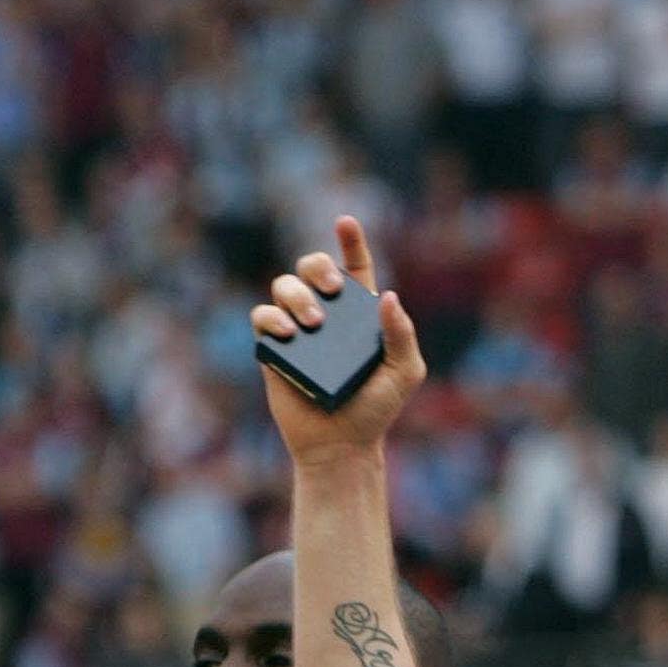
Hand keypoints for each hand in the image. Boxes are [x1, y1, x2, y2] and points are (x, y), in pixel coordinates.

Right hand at [250, 217, 425, 467]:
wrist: (342, 443)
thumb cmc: (377, 408)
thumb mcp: (404, 372)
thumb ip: (401, 334)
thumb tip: (388, 296)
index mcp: (360, 314)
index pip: (354, 267)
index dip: (350, 241)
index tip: (345, 222)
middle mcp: (327, 314)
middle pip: (313, 267)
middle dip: (318, 267)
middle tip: (330, 290)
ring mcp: (297, 328)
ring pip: (284, 286)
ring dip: (297, 295)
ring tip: (312, 325)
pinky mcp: (273, 347)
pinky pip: (262, 316)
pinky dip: (272, 318)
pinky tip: (288, 333)